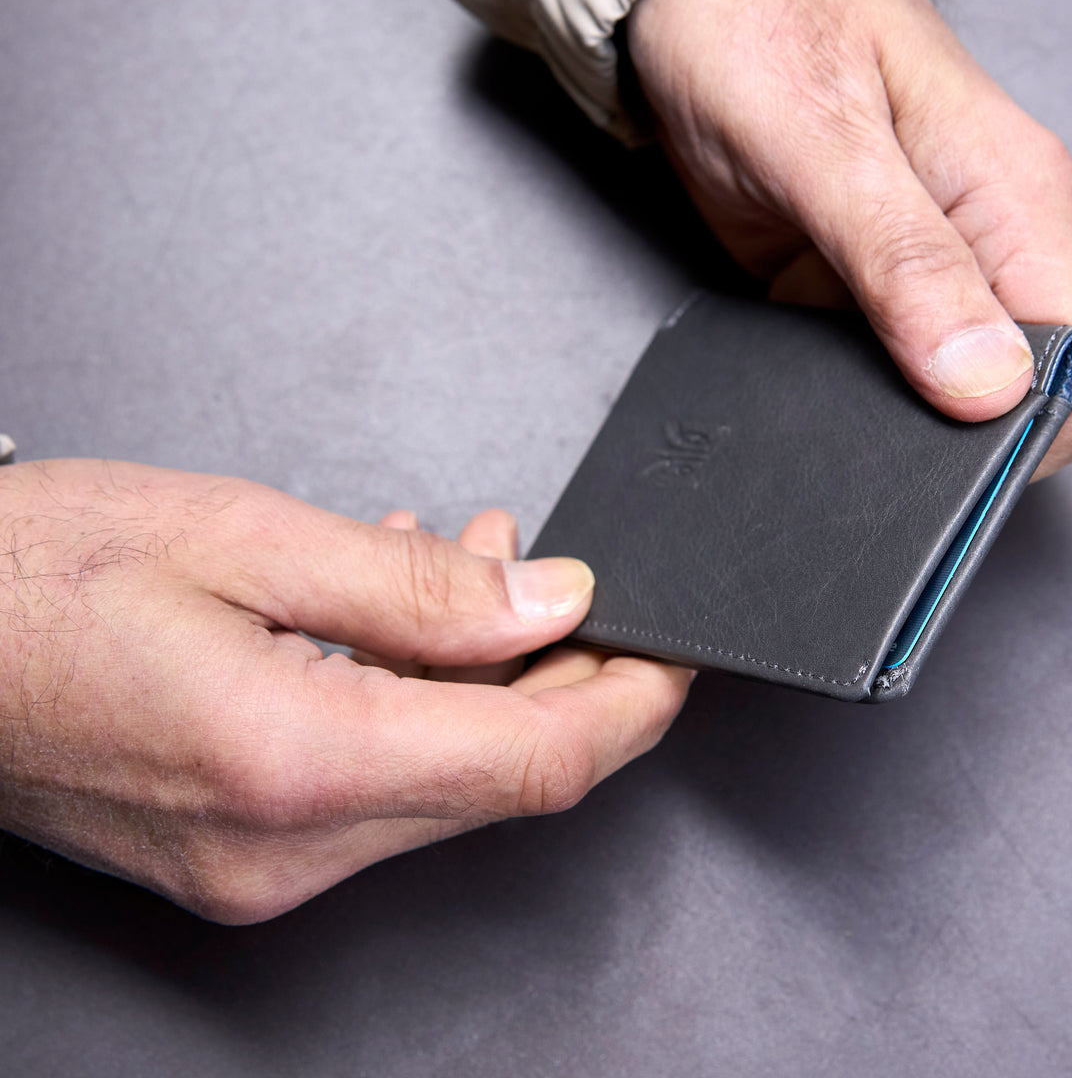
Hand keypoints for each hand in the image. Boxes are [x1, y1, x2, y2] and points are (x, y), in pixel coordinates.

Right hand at [0, 460, 691, 922]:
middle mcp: (285, 847)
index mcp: (296, 762)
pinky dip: (421, 702)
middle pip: (503, 779)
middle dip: (567, 681)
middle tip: (575, 585)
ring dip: (489, 680)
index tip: (675, 654)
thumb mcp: (248, 538)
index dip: (629, 705)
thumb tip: (547, 604)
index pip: (534, 761)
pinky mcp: (240, 852)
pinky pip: (380, 784)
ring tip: (480, 569)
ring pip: (446, 780)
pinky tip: (405, 625)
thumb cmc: (40, 575)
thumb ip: (417, 587)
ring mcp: (260, 866)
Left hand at [628, 0, 1071, 475]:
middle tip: (872, 421)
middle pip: (1026, 397)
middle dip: (959, 436)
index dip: (1036, 429)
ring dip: (894, 415)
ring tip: (825, 387)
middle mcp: (986, 245)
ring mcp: (923, 271)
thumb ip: (906, 259)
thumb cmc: (762, 28)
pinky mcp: (862, 288)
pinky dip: (844, 389)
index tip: (949, 444)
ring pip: (947, 394)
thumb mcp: (825, 143)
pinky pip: (874, 371)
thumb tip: (985, 380)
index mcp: (1017, 203)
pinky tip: (800, 368)